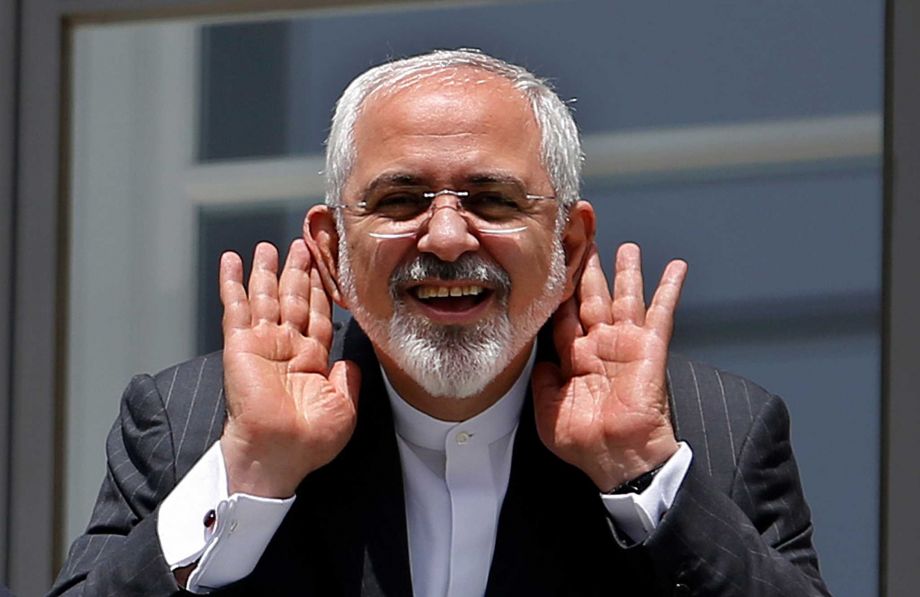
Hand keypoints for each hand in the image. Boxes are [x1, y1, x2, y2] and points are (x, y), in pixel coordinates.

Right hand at [219, 240, 359, 497]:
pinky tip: (231, 260)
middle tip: (301, 244)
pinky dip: (233, 282)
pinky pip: (236, 307)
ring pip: (266, 297)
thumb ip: (348, 379)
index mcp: (312, 360)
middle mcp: (287, 347)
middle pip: (294, 299)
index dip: (322, 291)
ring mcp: (262, 344)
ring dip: (267, 270)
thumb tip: (351, 361)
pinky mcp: (240, 345)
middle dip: (298, 272)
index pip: (319, 315)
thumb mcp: (344, 408)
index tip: (324, 268)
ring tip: (269, 246)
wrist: (277, 455)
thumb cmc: (308, 442)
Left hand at [532, 243, 686, 491]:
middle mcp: (600, 345)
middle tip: (584, 241)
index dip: (559, 289)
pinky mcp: (650, 348)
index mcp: (574, 357)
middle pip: (592, 296)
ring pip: (624, 297)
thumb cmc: (583, 441)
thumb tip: (538, 355)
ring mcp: (625, 344)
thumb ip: (542, 377)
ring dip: (626, 270)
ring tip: (626, 246)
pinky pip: (661, 312)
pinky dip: (669, 288)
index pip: (564, 313)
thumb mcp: (547, 408)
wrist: (617, 458)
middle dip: (589, 268)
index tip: (553, 264)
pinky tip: (676, 266)